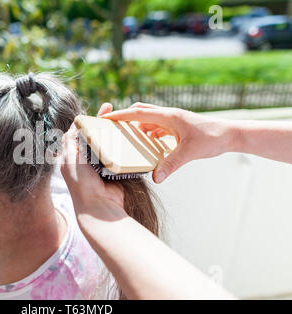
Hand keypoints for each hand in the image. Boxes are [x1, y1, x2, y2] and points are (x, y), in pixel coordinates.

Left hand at [60, 103, 125, 218]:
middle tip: (111, 109)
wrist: (99, 205)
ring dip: (113, 132)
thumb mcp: (70, 159)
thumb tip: (72, 126)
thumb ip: (70, 142)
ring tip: (121, 119)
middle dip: (102, 122)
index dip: (87, 119)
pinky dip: (121, 146)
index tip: (95, 110)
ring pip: (107, 143)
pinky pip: (118, 154)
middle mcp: (85, 159)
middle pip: (94, 135)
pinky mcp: (113, 169)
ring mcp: (100, 164)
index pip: (78, 132)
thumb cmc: (80, 183)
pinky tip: (127, 135)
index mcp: (71, 157)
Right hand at [102, 103, 234, 182]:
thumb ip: (171, 164)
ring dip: (137, 125)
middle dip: (125, 117)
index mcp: (168, 116)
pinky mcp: (177, 126)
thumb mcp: (190, 152)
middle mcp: (169, 115)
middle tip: (112, 126)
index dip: (120, 115)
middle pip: (141, 111)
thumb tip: (155, 177)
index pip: (138, 113)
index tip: (105, 117)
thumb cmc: (213, 139)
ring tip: (126, 137)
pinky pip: (157, 126)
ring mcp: (173, 120)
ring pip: (149, 119)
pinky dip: (148, 132)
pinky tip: (147, 143)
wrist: (231, 134)